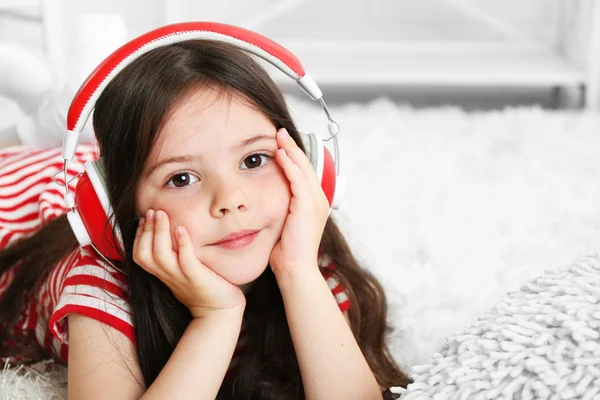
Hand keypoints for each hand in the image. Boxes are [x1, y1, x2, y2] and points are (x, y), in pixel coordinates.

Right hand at [132, 209, 245, 317]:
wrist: (220, 312)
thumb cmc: (204, 288)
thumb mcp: (184, 271)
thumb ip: (176, 256)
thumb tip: (174, 232)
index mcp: (163, 274)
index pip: (140, 255)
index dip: (139, 236)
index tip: (144, 217)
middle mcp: (168, 276)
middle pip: (145, 254)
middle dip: (145, 231)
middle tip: (152, 211)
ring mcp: (181, 277)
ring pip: (160, 256)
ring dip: (160, 233)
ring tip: (162, 214)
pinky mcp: (197, 278)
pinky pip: (186, 261)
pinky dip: (182, 243)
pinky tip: (182, 228)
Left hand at [269, 128, 329, 276]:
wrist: (295, 269)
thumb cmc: (287, 253)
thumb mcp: (283, 225)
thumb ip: (280, 209)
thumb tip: (265, 200)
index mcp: (314, 204)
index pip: (304, 173)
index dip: (293, 156)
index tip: (280, 144)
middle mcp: (319, 200)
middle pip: (306, 165)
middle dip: (292, 147)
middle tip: (279, 132)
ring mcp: (315, 202)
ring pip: (303, 168)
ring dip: (290, 150)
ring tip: (278, 136)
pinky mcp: (308, 205)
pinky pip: (298, 179)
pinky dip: (290, 164)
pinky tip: (280, 153)